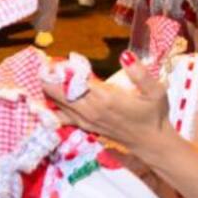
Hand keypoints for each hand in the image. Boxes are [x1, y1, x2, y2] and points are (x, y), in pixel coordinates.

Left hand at [43, 52, 169, 152]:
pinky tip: (44, 101)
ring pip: (59, 105)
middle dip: (50, 79)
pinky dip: (51, 108)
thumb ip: (140, 73)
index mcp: (105, 99)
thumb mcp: (155, 91)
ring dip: (49, 91)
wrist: (151, 142)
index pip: (76, 82)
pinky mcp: (86, 126)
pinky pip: (62, 117)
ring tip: (42, 76)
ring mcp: (87, 120)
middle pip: (61, 94)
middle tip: (43, 64)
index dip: (62, 71)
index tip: (51, 60)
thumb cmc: (154, 114)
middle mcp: (92, 110)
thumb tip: (125, 54)